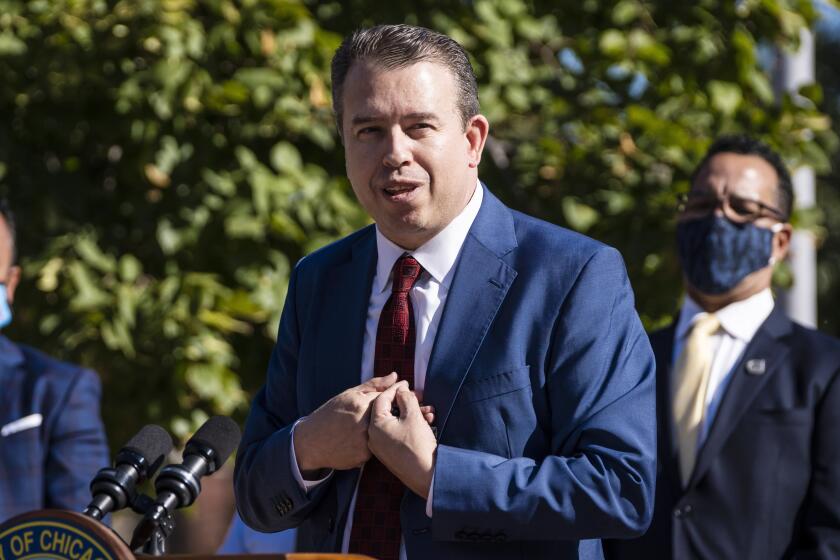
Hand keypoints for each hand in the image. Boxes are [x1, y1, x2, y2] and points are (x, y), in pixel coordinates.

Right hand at [294, 373, 397, 476]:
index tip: (388, 401)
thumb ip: (374, 385)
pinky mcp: (363, 457)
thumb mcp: (349, 395)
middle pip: (388, 417)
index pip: (388, 397)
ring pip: (383, 433)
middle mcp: (364, 424)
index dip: (391, 398)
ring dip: (381, 430)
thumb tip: (395, 376)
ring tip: (363, 428)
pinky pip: (376, 448)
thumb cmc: (331, 414)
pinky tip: (360, 440)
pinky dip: (373, 443)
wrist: (311, 441)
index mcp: (361, 405)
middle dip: (388, 414)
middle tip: (374, 417)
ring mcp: (364, 442)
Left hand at [368, 380, 437, 498]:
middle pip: (388, 410)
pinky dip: (409, 425)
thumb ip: (406, 398)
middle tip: (419, 397)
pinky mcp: (390, 453)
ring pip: (395, 422)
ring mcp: (381, 446)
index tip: (407, 383)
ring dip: (411, 414)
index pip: (382, 399)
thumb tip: (401, 391)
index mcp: (375, 425)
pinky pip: (397, 432)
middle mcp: (374, 436)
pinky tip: (425, 422)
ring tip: (429, 412)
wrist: (426, 475)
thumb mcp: (413, 416)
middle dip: (405, 402)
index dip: (396, 389)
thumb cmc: (418, 445)